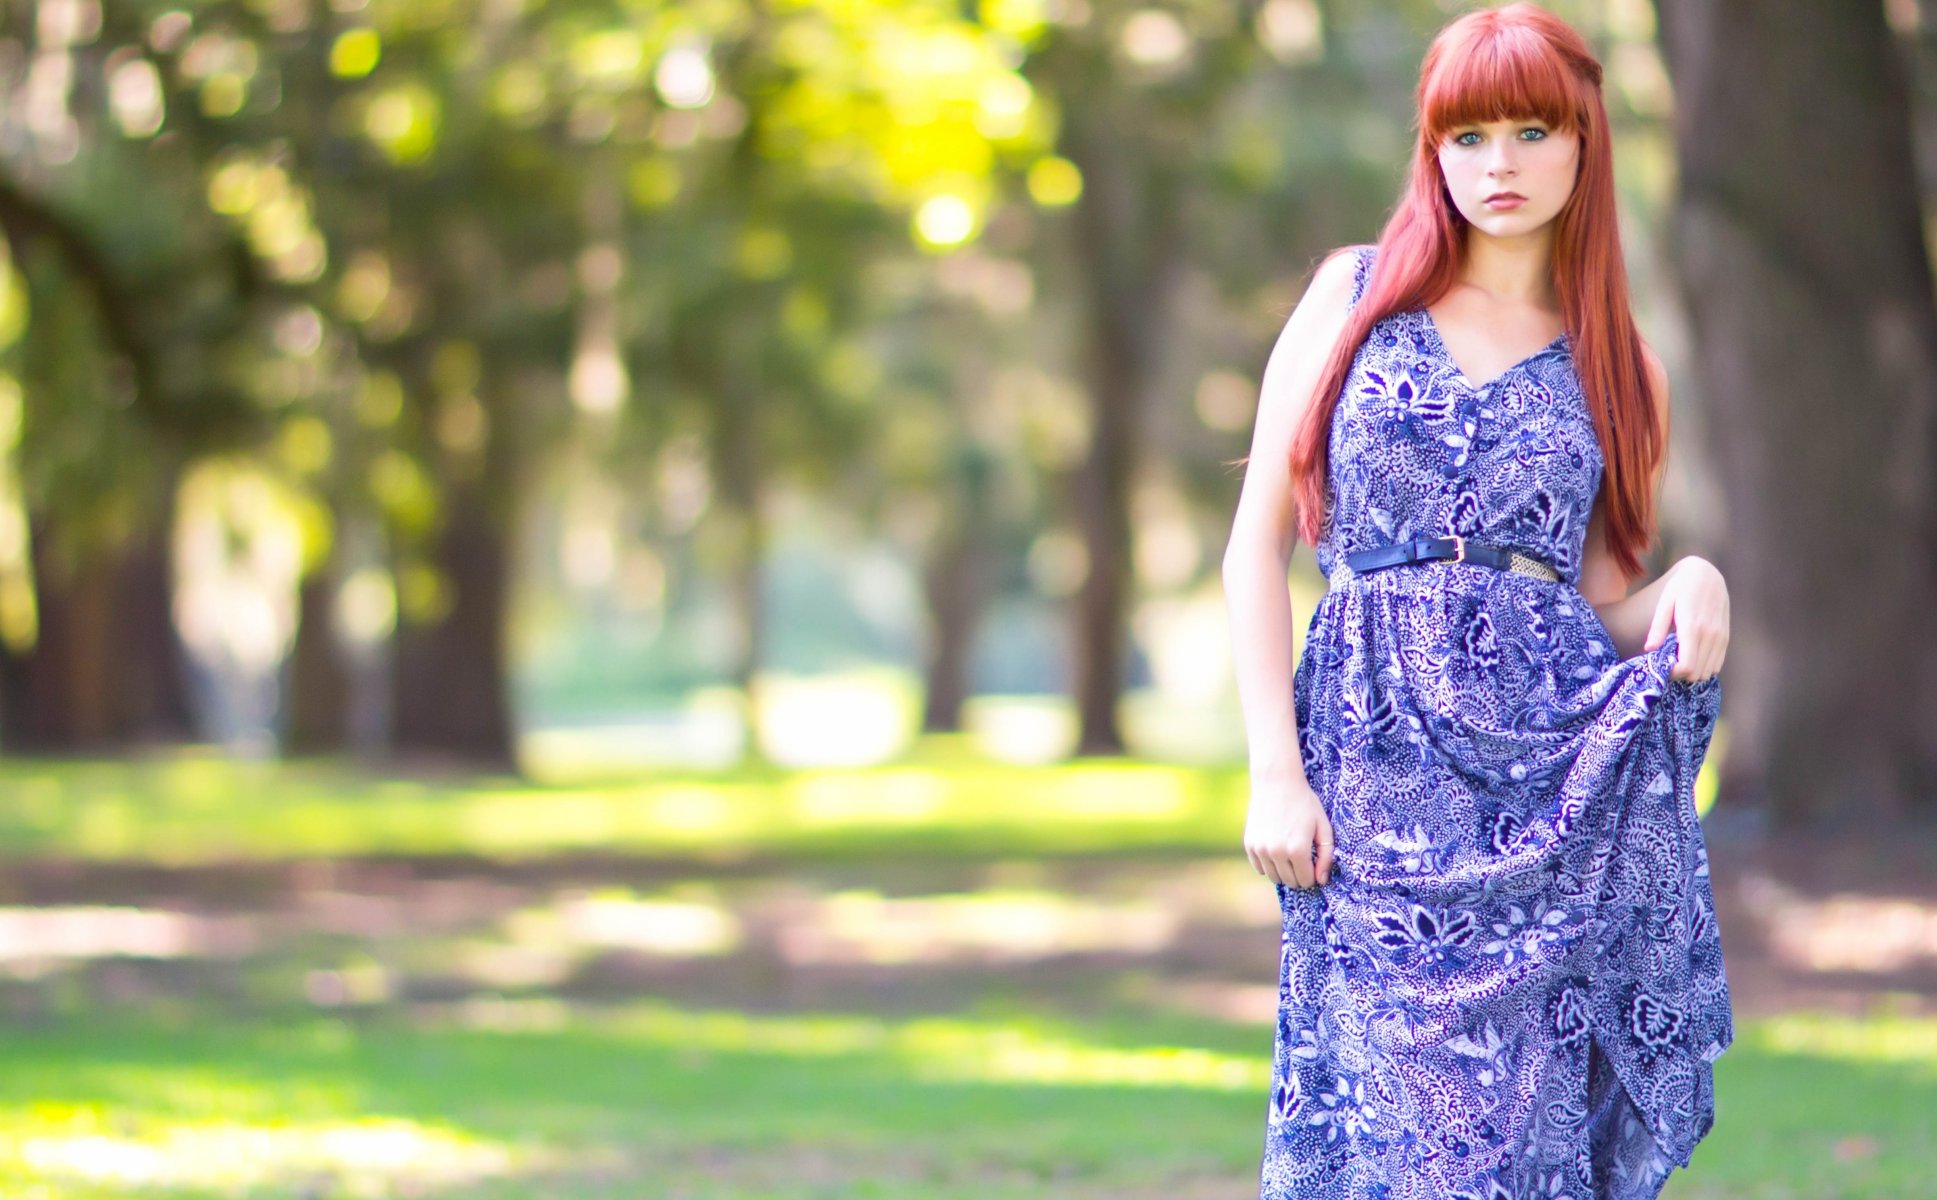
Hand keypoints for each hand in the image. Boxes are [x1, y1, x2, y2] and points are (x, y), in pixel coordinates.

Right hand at [1244, 772, 1333, 887]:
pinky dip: (1269, 865)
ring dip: (1284, 872)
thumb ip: (1326, 856)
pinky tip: (1276, 851)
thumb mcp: (1323, 826)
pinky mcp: (1250, 845)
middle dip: (1299, 875)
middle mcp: (1277, 852)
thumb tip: (1321, 881)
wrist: (1276, 783)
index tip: (1313, 864)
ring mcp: (1261, 849)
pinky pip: (1260, 868)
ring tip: (1289, 855)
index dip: (1312, 875)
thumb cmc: (1304, 803)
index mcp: (1298, 850)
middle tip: (1302, 859)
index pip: (1306, 881)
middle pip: (1290, 882)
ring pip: (1274, 878)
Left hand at [1643, 556, 1729, 682]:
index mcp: (1692, 627)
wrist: (1708, 575)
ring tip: (1679, 660)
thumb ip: (1658, 627)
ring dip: (1693, 672)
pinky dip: (1704, 667)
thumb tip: (1649, 649)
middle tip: (1668, 665)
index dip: (1673, 674)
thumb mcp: (1665, 603)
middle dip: (1681, 675)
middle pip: (1697, 673)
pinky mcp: (1726, 637)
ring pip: (1708, 671)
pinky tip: (1692, 656)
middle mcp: (1710, 634)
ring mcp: (1720, 637)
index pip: (1687, 666)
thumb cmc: (1681, 588)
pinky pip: (1717, 664)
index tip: (1663, 668)